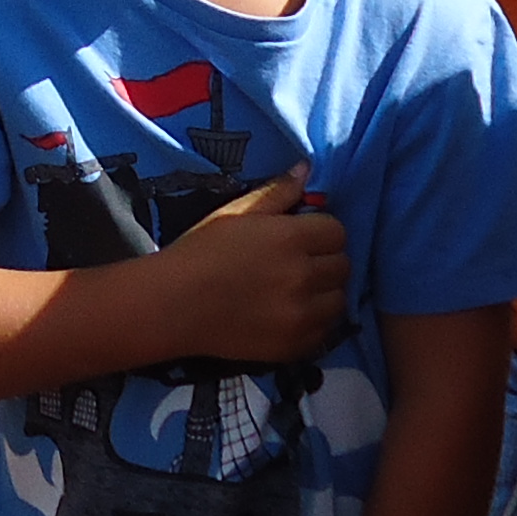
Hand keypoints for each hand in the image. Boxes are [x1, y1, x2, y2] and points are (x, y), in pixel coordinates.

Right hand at [156, 169, 348, 364]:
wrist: (174, 306)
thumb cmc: (200, 252)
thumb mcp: (235, 213)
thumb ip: (276, 192)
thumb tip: (306, 170)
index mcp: (290, 238)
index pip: (337, 231)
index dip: (320, 231)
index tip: (303, 236)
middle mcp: (303, 276)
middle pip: (343, 265)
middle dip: (325, 259)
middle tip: (300, 262)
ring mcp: (302, 315)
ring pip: (339, 300)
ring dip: (325, 292)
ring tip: (298, 290)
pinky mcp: (294, 345)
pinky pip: (325, 331)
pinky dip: (315, 322)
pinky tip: (291, 314)